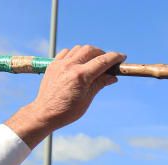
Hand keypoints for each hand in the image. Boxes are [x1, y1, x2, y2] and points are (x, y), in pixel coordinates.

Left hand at [6, 45, 125, 147]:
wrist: (45, 113)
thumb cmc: (67, 111)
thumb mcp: (87, 99)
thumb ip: (100, 84)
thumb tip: (113, 77)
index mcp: (81, 76)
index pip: (102, 61)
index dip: (114, 57)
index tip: (122, 57)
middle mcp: (70, 66)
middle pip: (91, 50)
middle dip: (102, 53)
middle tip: (108, 62)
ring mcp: (60, 64)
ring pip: (78, 49)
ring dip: (89, 52)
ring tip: (94, 63)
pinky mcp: (53, 64)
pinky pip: (67, 52)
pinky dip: (76, 54)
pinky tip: (79, 62)